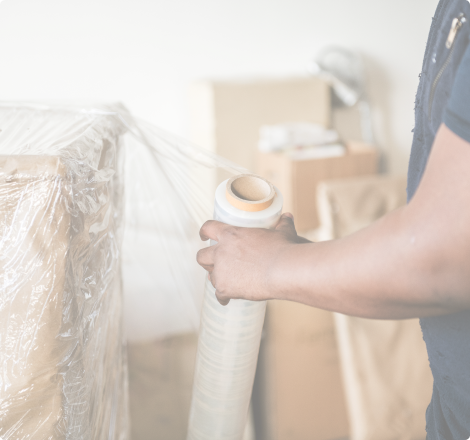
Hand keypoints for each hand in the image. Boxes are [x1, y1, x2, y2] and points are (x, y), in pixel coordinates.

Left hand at [196, 213, 310, 305]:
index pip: (208, 228)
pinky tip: (228, 299)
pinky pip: (219, 294)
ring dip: (217, 278)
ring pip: (211, 277)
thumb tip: (287, 217)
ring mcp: (221, 271)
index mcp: (230, 235)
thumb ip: (282, 224)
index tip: (203, 236)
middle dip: (206, 260)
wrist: (284, 270)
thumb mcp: (283, 233)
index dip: (204, 232)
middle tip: (213, 264)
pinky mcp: (224, 288)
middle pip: (201, 256)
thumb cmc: (283, 249)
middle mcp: (221, 252)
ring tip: (227, 282)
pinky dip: (223, 297)